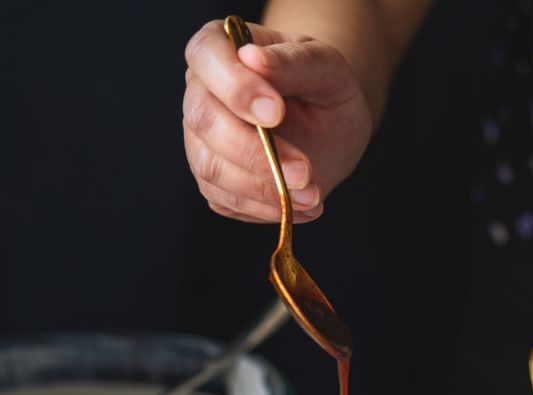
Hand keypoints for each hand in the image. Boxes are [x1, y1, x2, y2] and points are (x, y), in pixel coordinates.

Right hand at [184, 20, 372, 223]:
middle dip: (254, 152)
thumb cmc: (325, 89)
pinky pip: (228, 201)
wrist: (331, 129)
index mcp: (221, 47)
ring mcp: (202, 141)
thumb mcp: (328, 69)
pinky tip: (303, 205)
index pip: (206, 56)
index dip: (236, 87)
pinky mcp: (215, 183)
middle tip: (304, 172)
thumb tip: (253, 59)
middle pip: (204, 120)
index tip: (277, 113)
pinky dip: (268, 209)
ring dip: (265, 189)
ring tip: (313, 194)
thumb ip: (296, 61)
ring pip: (211, 169)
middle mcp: (202, 92)